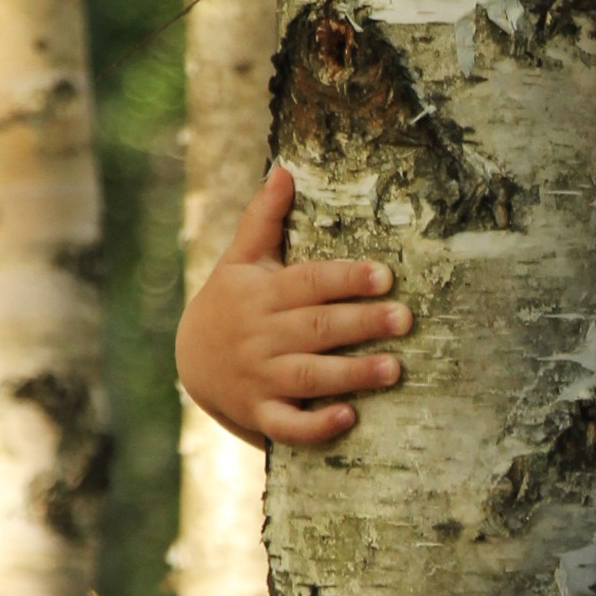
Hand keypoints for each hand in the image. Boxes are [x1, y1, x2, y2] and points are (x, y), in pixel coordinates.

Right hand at [176, 165, 410, 448]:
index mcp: (261, 294)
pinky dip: (317, 426)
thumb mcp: (240, 260)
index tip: (385, 276)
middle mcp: (261, 335)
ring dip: (352, 375)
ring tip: (394, 368)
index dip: (347, 279)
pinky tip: (349, 418)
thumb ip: (262, 219)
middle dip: (361, 323)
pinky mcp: (260, 413)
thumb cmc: (229, 304)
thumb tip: (284, 170)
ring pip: (309, 376)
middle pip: (316, 328)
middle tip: (405, 318)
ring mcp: (260, 377)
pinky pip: (289, 425)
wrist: (191, 363)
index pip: (309, 283)